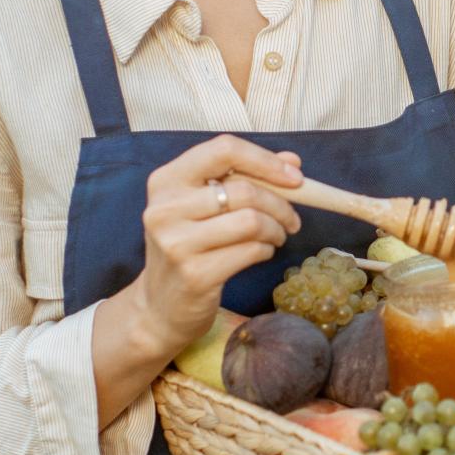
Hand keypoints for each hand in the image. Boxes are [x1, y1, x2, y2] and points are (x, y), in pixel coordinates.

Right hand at [132, 135, 304, 356]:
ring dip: (276, 228)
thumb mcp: (205, 205)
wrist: (160, 303)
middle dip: (281, 204)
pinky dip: (266, 250)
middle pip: (244, 191)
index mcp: (167, 180)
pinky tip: (261, 252)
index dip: (265, 161)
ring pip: (252, 221)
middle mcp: (165, 209)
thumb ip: (246, 177)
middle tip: (291, 218)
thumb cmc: (188, 245)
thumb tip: (293, 162)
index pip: (223, 150)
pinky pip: (251, 251)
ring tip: (277, 235)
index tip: (294, 178)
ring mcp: (176, 243)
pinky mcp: (195, 274)